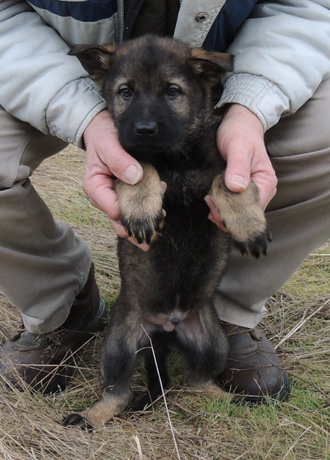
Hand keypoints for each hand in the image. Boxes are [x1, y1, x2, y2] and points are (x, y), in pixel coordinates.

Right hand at [83, 110, 148, 249]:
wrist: (102, 130)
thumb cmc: (103, 136)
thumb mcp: (109, 144)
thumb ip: (119, 160)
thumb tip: (135, 177)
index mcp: (95, 188)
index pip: (113, 210)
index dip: (131, 213)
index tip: (150, 206)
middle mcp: (103, 197)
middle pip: (119, 221)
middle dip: (137, 228)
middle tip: (154, 235)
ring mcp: (113, 197)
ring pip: (128, 218)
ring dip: (144, 220)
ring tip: (161, 220)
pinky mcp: (123, 194)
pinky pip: (134, 206)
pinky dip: (146, 207)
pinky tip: (159, 206)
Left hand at [207, 103, 277, 227]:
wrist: (239, 123)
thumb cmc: (240, 132)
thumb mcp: (237, 146)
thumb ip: (237, 166)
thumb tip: (236, 187)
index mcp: (267, 182)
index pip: (253, 209)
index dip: (234, 213)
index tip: (216, 206)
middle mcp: (263, 190)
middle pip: (245, 214)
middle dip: (226, 214)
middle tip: (209, 202)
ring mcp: (253, 191)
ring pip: (238, 211)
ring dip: (222, 211)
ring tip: (208, 200)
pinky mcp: (243, 190)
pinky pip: (234, 205)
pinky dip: (222, 206)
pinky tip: (211, 200)